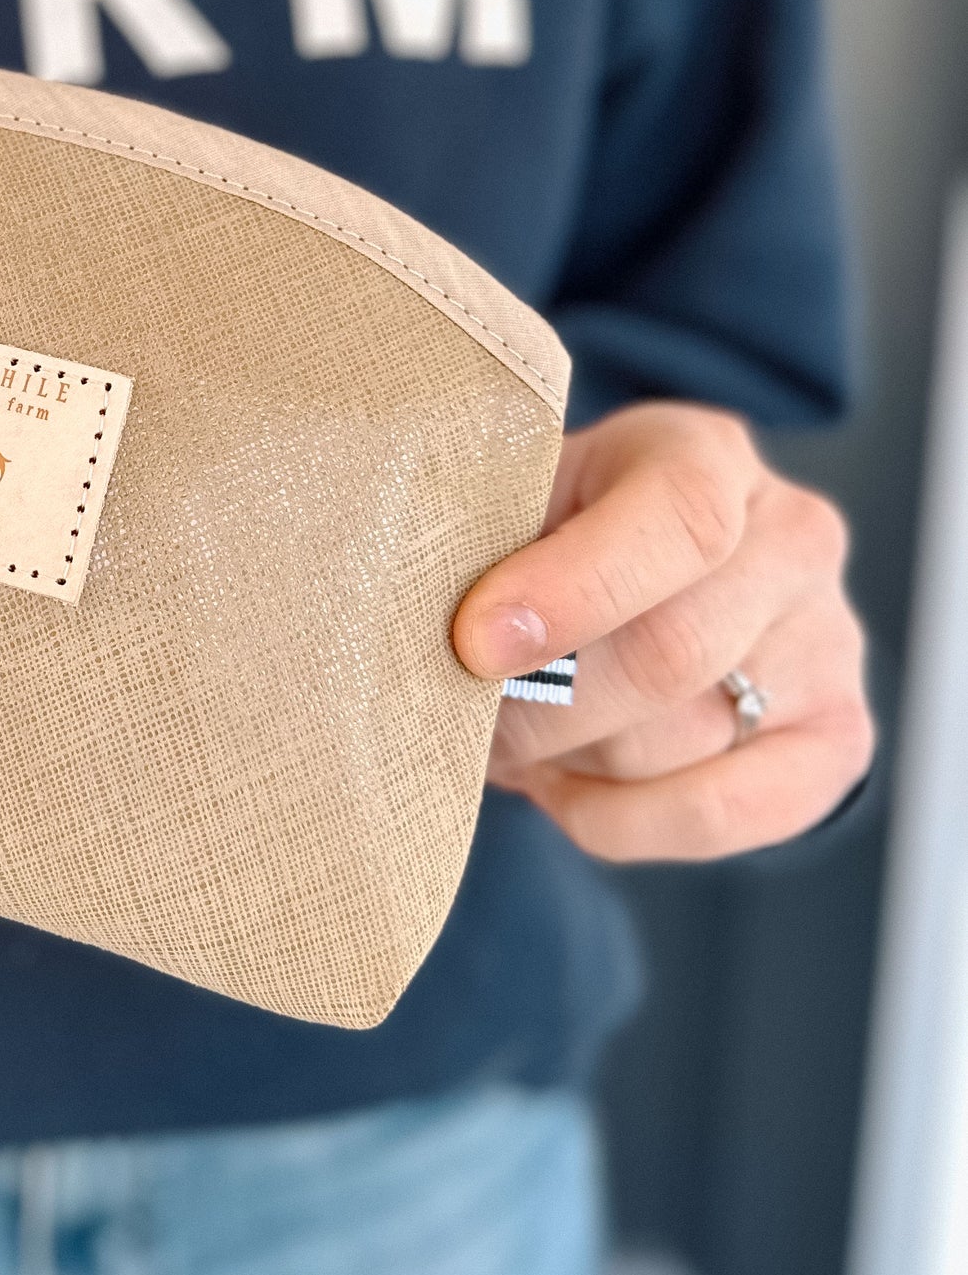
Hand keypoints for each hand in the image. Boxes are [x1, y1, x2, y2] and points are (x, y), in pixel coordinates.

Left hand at [454, 403, 872, 860]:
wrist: (644, 588)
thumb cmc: (552, 539)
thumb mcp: (519, 504)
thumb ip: (487, 543)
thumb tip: (438, 631)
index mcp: (705, 454)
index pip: (677, 522)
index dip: (570, 593)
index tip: (474, 643)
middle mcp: (792, 538)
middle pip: (669, 654)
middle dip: (542, 705)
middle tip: (465, 715)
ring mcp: (829, 641)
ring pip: (677, 743)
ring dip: (568, 757)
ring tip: (515, 733)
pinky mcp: (837, 740)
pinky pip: (717, 815)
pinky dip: (619, 820)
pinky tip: (568, 785)